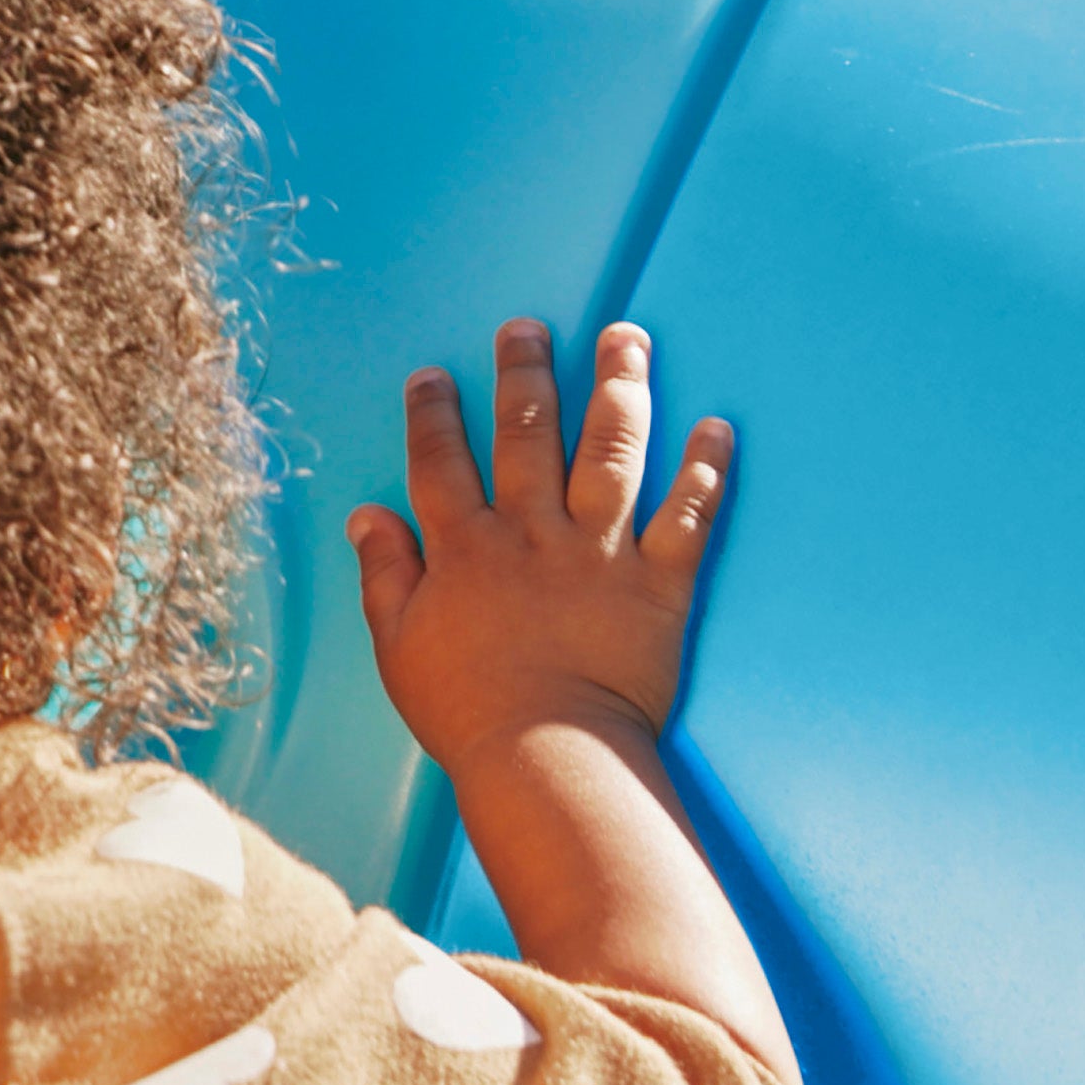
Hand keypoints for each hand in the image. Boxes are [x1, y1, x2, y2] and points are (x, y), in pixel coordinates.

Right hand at [352, 319, 730, 770]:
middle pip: (527, 433)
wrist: (551, 758)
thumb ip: (385, 572)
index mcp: (466, 548)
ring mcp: (601, 554)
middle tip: (528, 326)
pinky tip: (716, 429)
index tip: (432, 374)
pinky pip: (687, 518)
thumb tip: (367, 514)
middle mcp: (533, 534)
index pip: (441, 461)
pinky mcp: (658, 585)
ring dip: (619, 389)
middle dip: (525, 372)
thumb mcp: (398, 643)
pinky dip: (705, 472)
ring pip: (610, 453)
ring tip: (627, 338)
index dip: (433, 413)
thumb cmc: (467, 709)